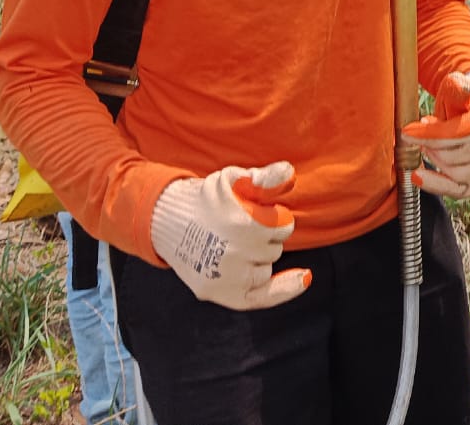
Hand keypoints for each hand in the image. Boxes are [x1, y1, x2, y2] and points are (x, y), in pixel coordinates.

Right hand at [149, 162, 310, 310]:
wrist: (166, 221)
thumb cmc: (206, 198)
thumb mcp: (233, 179)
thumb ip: (265, 176)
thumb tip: (288, 172)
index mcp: (242, 225)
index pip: (283, 227)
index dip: (275, 218)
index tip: (258, 214)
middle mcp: (235, 255)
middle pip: (275, 249)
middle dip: (265, 238)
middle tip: (240, 229)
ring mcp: (226, 278)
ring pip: (266, 269)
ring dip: (259, 258)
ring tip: (233, 245)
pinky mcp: (219, 294)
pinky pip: (262, 297)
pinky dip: (285, 289)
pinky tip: (304, 277)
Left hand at [403, 71, 469, 198]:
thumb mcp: (464, 86)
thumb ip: (458, 85)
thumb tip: (455, 85)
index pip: (451, 134)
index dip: (425, 134)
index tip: (406, 133)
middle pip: (449, 155)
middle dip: (430, 145)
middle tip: (420, 136)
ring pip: (452, 172)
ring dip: (434, 159)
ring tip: (430, 147)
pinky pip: (459, 191)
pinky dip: (437, 185)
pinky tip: (419, 177)